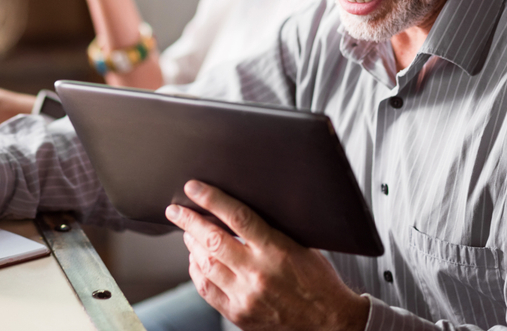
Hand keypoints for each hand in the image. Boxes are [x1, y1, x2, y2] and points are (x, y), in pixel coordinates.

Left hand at [166, 180, 369, 330]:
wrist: (330, 322)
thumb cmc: (318, 280)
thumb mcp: (302, 245)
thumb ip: (272, 229)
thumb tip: (240, 207)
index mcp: (276, 250)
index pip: (237, 217)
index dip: (211, 199)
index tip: (193, 188)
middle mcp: (258, 273)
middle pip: (212, 240)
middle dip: (189, 221)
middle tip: (175, 210)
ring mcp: (246, 296)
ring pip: (205, 264)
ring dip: (191, 245)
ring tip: (188, 232)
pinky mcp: (239, 314)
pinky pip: (206, 289)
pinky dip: (197, 271)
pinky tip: (196, 260)